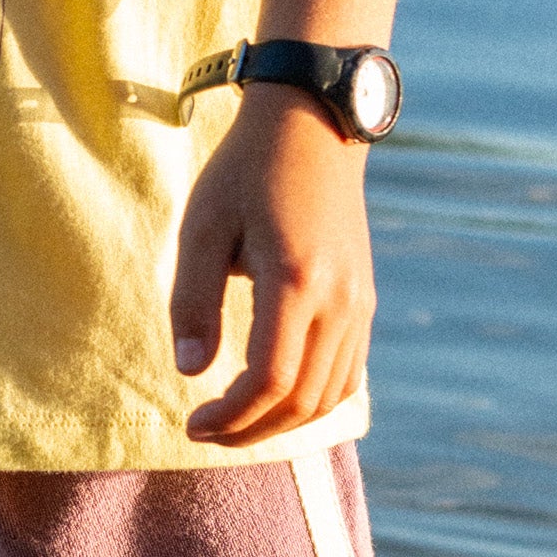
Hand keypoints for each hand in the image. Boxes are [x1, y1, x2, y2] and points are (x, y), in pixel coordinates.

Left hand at [169, 92, 374, 445]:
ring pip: (331, 395)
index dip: (231, 416)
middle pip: (302, 400)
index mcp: (296, 281)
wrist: (312, 126)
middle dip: (251, 429)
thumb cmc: (246, 171)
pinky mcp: (364, 300)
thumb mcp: (203, 227)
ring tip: (235, 421)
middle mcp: (339, 301)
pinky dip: (314, 400)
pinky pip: (348, 373)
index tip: (192, 422)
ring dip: (282, 422)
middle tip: (206, 430)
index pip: (270, 380)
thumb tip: (191, 372)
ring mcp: (360, 303)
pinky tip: (276, 397)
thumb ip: (194, 301)